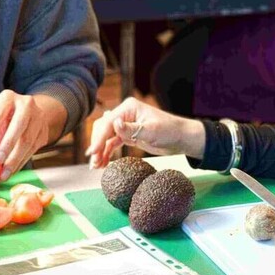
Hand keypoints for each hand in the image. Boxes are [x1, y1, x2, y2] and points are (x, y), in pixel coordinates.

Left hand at [0, 90, 65, 180]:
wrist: (30, 114)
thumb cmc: (6, 119)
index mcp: (8, 98)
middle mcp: (26, 104)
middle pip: (18, 125)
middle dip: (7, 144)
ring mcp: (38, 118)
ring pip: (27, 140)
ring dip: (14, 159)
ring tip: (3, 173)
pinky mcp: (44, 132)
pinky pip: (33, 149)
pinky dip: (21, 162)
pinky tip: (12, 170)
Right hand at [86, 98, 205, 168]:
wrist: (181, 138)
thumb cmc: (169, 131)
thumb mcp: (151, 131)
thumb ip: (131, 129)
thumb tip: (114, 123)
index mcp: (128, 108)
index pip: (108, 123)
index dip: (98, 138)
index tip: (92, 152)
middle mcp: (124, 114)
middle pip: (103, 128)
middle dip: (97, 145)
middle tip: (93, 162)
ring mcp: (125, 124)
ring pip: (106, 137)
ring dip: (100, 150)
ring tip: (96, 166)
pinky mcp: (128, 135)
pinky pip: (113, 142)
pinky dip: (107, 152)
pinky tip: (103, 163)